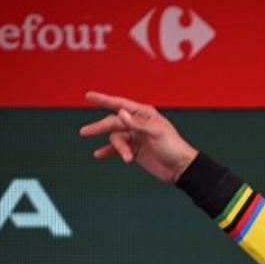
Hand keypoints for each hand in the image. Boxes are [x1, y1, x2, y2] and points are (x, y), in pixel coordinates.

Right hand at [79, 92, 197, 183]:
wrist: (180, 168)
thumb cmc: (173, 147)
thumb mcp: (157, 133)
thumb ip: (138, 123)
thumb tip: (121, 113)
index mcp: (145, 114)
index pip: (120, 104)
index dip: (104, 99)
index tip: (88, 95)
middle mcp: (138, 123)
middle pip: (113, 122)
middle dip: (99, 127)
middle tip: (84, 132)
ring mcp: (135, 137)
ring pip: (116, 138)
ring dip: (119, 148)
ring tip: (128, 157)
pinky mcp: (134, 150)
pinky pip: (116, 149)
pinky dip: (108, 151)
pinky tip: (98, 154)